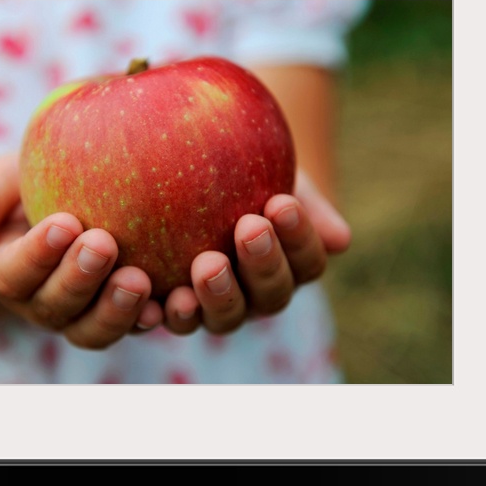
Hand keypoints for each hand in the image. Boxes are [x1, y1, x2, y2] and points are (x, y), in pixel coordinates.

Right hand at [0, 153, 162, 348]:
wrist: (69, 197)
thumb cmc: (30, 184)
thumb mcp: (1, 181)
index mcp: (8, 273)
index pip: (15, 274)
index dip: (37, 255)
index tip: (62, 222)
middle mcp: (44, 304)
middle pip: (57, 307)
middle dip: (79, 279)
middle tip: (102, 243)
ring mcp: (85, 314)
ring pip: (96, 330)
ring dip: (117, 310)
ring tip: (138, 280)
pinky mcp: (126, 313)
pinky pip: (139, 326)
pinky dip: (156, 318)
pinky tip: (175, 299)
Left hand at [161, 170, 351, 334]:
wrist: (189, 169)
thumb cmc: (241, 166)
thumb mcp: (269, 166)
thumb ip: (302, 198)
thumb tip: (341, 240)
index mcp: (290, 265)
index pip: (306, 260)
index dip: (299, 237)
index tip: (282, 202)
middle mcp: (257, 296)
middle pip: (271, 296)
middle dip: (264, 264)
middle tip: (249, 227)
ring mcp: (215, 309)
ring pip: (225, 317)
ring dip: (218, 294)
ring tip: (207, 263)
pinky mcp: (170, 310)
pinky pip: (166, 319)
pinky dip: (157, 311)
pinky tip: (144, 287)